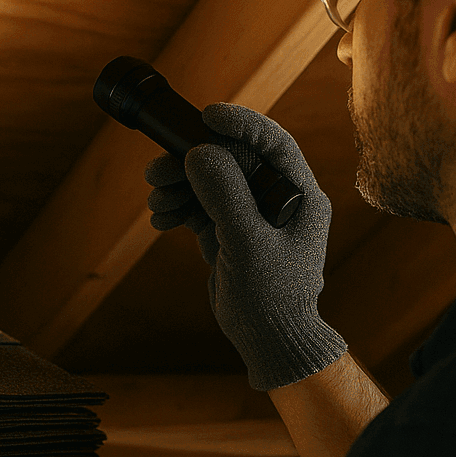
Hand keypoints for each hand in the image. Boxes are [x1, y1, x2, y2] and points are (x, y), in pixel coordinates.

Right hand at [144, 103, 346, 390]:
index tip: (206, 115)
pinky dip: (179, 207)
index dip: (241, 124)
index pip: (273, 143)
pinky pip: (201, 205)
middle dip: (193, 161)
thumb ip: (226, 196)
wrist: (268, 341)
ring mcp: (252, 214)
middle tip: (159, 169)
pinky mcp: (230, 230)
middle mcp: (277, 198)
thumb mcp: (248, 244)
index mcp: (299, 196)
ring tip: (156, 198)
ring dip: (180, 184)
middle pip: (232, 160)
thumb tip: (201, 153)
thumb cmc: (273, 297)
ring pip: (211, 181)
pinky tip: (160, 218)